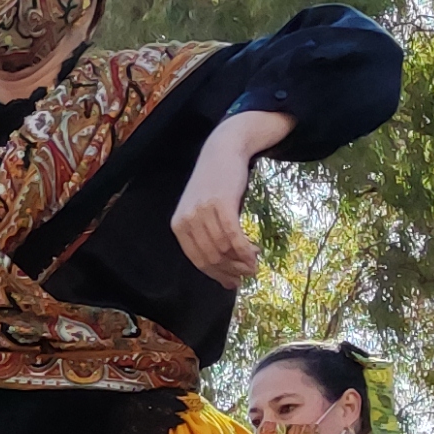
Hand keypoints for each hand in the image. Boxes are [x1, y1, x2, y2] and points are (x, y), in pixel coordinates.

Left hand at [171, 140, 263, 287]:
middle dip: (231, 271)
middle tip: (248, 273)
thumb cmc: (215, 183)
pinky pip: (233, 237)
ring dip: (241, 262)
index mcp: (179, 226)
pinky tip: (254, 255)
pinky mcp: (221, 205)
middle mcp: (187, 220)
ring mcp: (203, 213)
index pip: (197, 261)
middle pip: (211, 258)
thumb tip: (222, 269)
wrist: (222, 150)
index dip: (217, 275)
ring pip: (223, 250)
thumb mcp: (202, 211)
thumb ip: (207, 236)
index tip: (233, 283)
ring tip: (254, 263)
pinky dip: (245, 251)